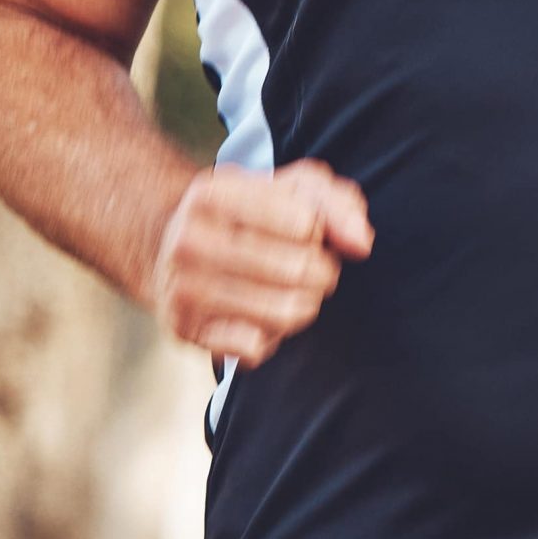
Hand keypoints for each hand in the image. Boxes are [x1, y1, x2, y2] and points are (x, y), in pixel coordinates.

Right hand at [151, 159, 373, 366]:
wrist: (177, 249)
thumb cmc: (252, 215)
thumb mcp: (296, 190)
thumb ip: (338, 205)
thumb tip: (360, 243)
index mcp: (213, 194)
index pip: (306, 224)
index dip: (318, 232)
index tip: (302, 230)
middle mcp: (188, 240)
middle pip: (300, 270)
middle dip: (320, 272)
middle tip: (306, 266)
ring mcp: (182, 287)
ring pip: (285, 313)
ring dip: (303, 306)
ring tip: (288, 290)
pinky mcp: (185, 330)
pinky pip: (256, 348)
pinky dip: (270, 337)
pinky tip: (257, 317)